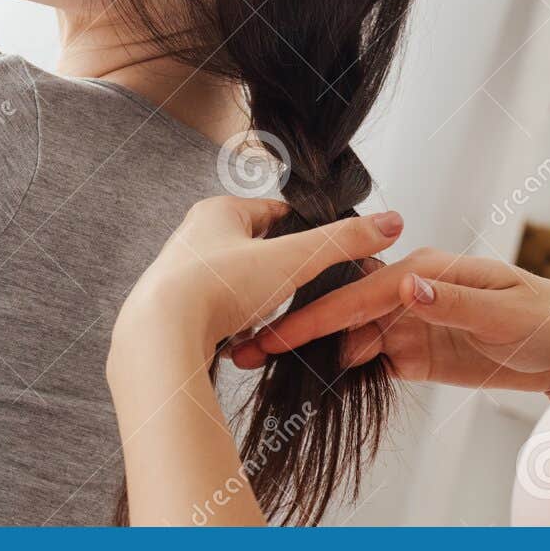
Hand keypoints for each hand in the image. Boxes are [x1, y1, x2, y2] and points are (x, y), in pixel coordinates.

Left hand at [111, 196, 404, 357]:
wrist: (160, 338)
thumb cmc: (216, 288)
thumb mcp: (293, 259)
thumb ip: (342, 242)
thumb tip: (389, 224)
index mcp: (219, 211)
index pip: (277, 212)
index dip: (307, 231)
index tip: (327, 251)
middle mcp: (196, 238)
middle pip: (259, 249)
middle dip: (284, 272)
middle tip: (303, 290)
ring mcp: (184, 275)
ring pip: (240, 284)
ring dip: (261, 302)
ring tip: (275, 317)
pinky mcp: (177, 312)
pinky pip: (221, 314)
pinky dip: (239, 325)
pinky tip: (247, 338)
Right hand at [231, 248, 549, 397]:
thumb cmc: (547, 320)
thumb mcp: (507, 313)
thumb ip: (455, 302)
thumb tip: (407, 286)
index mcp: (429, 271)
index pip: (363, 294)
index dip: (318, 315)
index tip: (277, 331)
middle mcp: (414, 291)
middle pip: (344, 311)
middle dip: (295, 328)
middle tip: (246, 349)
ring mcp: (412, 321)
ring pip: (350, 336)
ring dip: (311, 352)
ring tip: (260, 368)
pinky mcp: (417, 350)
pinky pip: (371, 359)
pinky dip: (341, 369)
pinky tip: (310, 380)